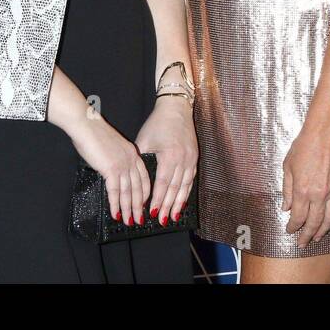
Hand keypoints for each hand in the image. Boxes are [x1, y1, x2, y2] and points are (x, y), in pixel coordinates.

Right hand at [69, 112, 150, 225]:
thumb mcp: (111, 146)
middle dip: (139, 206)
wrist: (85, 124)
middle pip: (138, 188)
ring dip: (129, 209)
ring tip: (129, 221)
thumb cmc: (93, 133)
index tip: (144, 204)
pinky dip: (115, 204)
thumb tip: (111, 172)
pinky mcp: (111, 169)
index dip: (144, 193)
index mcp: (133, 153)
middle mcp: (131, 160)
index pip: (144, 177)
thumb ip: (115, 159)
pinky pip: (115, 191)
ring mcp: (122, 164)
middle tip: (139, 219)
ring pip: (128, 192)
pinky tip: (116, 213)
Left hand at [135, 96, 197, 225]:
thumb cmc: (157, 123)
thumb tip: (135, 181)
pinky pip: (191, 179)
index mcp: (169, 155)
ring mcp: (191, 159)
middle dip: (168, 206)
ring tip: (174, 217)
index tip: (152, 212)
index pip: (162, 183)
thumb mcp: (144, 141)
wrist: (176, 108)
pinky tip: (182, 201)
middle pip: (175, 188)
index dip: (158, 199)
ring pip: (185, 186)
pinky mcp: (195, 157)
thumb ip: (142, 161)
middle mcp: (183, 159)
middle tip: (162, 221)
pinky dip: (186, 192)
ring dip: (179, 203)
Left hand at [281, 116, 329, 245]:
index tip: (289, 231)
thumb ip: (287, 190)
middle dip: (307, 235)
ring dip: (323, 231)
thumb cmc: (304, 146)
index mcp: (302, 190)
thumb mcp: (288, 166)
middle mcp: (319, 195)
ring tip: (317, 237)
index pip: (298, 217)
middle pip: (314, 222)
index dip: (293, 227)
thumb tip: (285, 207)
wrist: (326, 133)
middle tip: (303, 243)